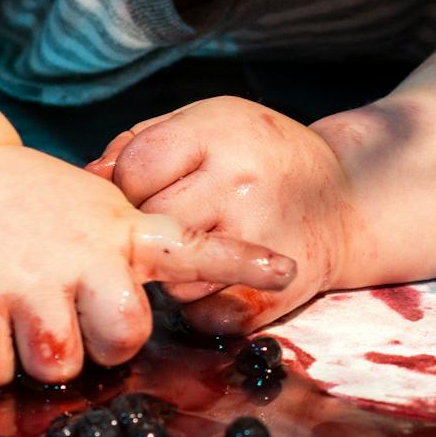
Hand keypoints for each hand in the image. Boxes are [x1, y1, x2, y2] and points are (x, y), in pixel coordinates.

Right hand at [0, 142, 299, 382]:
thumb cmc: (35, 207)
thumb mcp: (101, 211)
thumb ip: (136, 252)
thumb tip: (157, 314)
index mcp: (122, 232)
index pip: (195, 246)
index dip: (241, 263)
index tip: (286, 268)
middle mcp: (83, 252)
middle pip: (124, 339)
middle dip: (103, 347)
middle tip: (77, 323)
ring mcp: (29, 275)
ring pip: (58, 364)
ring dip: (42, 360)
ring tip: (25, 320)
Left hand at [91, 97, 365, 334]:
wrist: (348, 199)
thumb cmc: (260, 156)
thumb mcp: (209, 122)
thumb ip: (143, 143)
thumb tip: (87, 180)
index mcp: (220, 134)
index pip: (134, 169)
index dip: (128, 185)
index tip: (145, 190)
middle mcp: (240, 187)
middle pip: (149, 226)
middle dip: (147, 231)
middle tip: (170, 223)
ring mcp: (258, 244)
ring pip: (171, 278)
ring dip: (172, 273)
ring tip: (199, 249)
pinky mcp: (271, 295)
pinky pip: (203, 314)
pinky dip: (200, 305)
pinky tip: (217, 279)